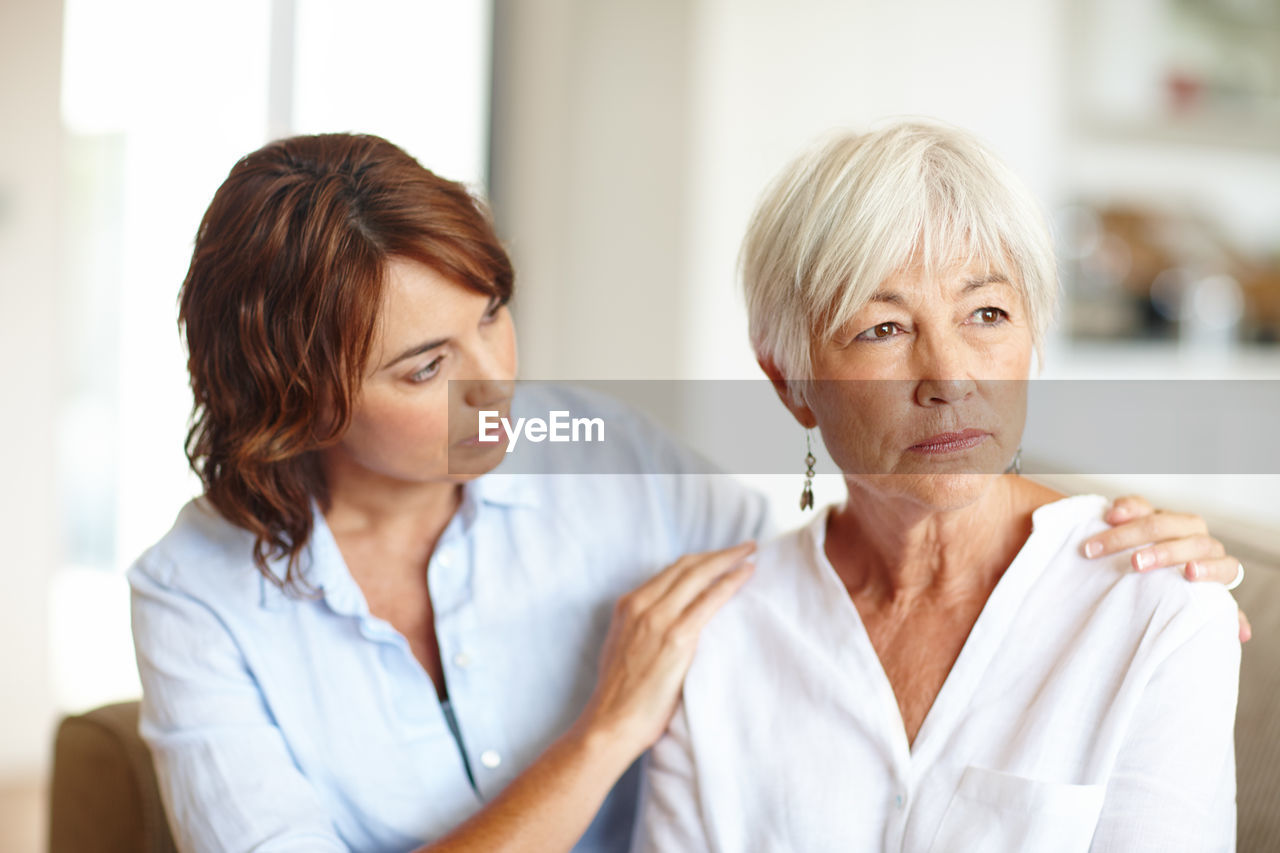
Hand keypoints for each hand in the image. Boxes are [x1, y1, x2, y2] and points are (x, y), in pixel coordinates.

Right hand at [575, 542, 755, 759]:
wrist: (610, 723)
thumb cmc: (620, 696)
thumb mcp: (625, 648)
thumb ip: (643, 629)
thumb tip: (669, 625)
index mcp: (628, 605)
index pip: (671, 571)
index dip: (699, 560)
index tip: (719, 557)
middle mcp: (641, 604)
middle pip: (687, 566)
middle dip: (718, 553)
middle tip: (744, 547)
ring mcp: (658, 619)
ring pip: (699, 575)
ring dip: (729, 559)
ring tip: (750, 553)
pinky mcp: (676, 637)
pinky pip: (710, 600)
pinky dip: (731, 582)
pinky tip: (747, 574)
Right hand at [1082, 494, 1250, 641]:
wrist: (1164, 565)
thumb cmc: (1182, 591)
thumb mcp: (1199, 603)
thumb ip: (1217, 613)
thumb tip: (1242, 634)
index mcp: (1217, 564)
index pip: (1224, 565)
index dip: (1209, 568)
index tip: (1189, 574)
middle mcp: (1199, 540)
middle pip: (1189, 542)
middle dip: (1161, 552)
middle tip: (1135, 563)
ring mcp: (1174, 523)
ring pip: (1161, 521)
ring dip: (1132, 532)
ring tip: (1103, 547)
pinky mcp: (1150, 511)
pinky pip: (1139, 504)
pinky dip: (1125, 508)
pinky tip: (1110, 516)